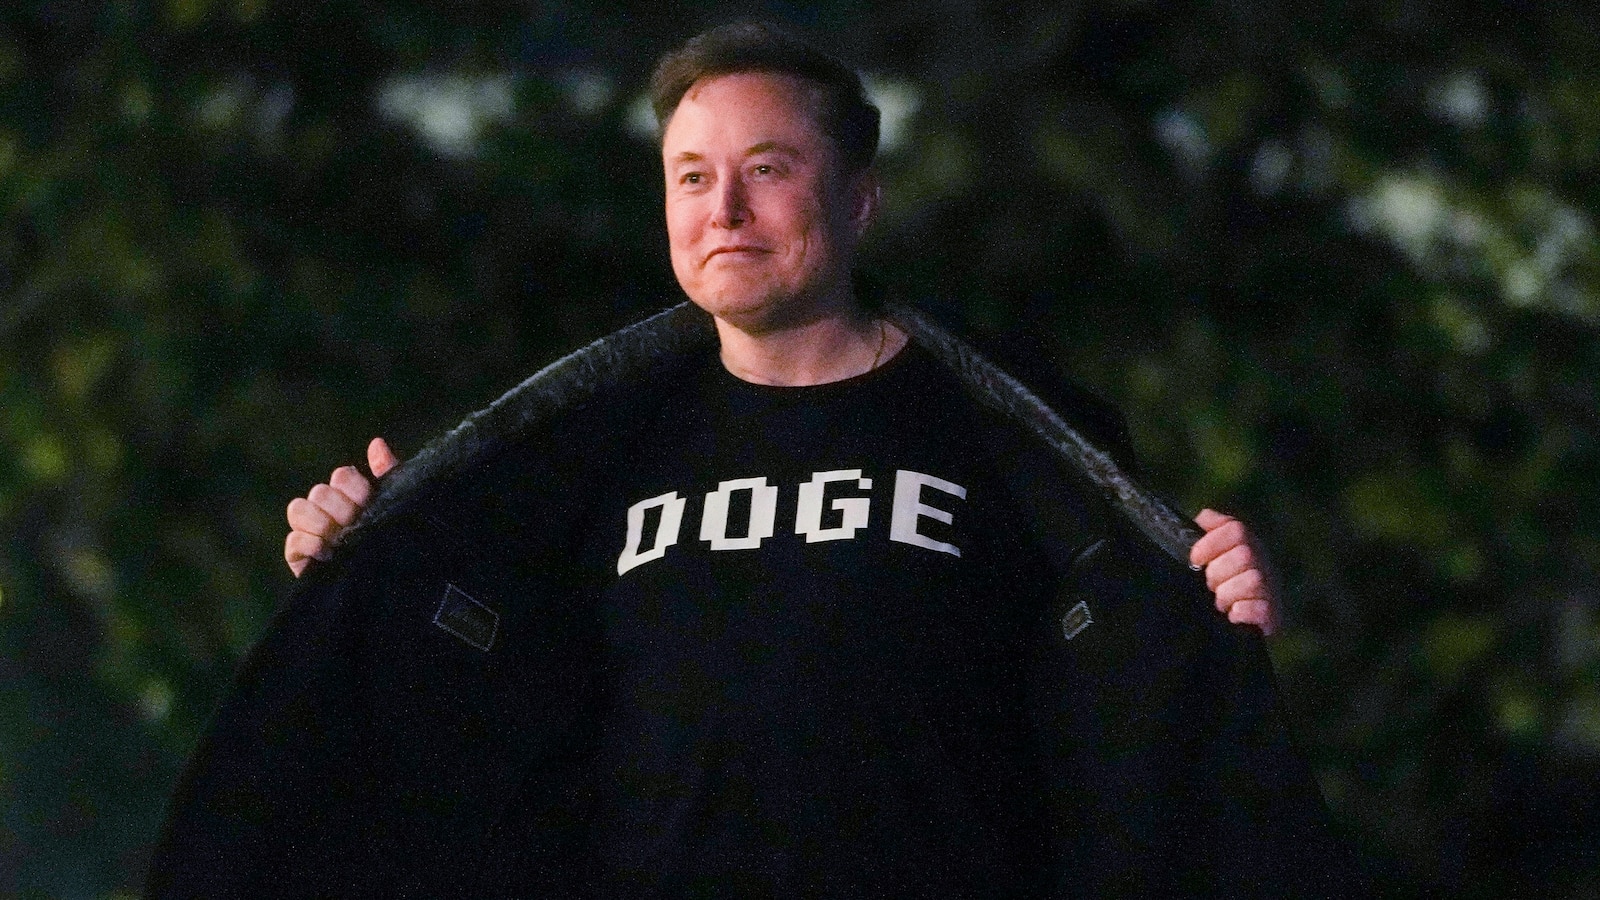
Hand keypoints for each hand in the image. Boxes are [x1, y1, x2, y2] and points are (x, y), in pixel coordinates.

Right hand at [284, 437, 399, 576]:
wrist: (397, 591)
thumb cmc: (399, 546)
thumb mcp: (399, 510)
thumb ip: (390, 476)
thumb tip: (376, 443)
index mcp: (354, 498)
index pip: (342, 476)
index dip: (353, 486)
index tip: (366, 501)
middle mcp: (330, 511)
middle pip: (320, 491)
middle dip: (339, 507)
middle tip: (355, 523)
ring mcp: (313, 533)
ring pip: (298, 509)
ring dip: (320, 521)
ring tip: (339, 537)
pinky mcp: (301, 557)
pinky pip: (293, 540)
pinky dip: (309, 543)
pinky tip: (328, 553)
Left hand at [1190, 509, 1279, 635]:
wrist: (1229, 626)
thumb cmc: (1214, 585)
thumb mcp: (1206, 556)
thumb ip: (1206, 532)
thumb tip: (1205, 518)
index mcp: (1246, 545)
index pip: (1236, 530)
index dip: (1212, 543)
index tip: (1195, 559)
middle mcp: (1263, 563)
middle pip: (1244, 555)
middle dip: (1218, 573)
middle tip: (1210, 585)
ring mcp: (1271, 590)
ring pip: (1253, 581)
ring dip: (1228, 594)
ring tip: (1220, 602)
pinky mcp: (1273, 617)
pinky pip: (1262, 609)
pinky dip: (1243, 612)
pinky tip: (1233, 615)